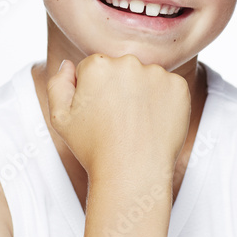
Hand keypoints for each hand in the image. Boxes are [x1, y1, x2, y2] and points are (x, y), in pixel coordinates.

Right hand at [46, 53, 191, 182]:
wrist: (133, 173)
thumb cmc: (95, 149)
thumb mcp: (60, 118)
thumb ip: (58, 84)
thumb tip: (68, 65)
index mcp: (97, 65)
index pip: (95, 68)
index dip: (94, 92)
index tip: (98, 112)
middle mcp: (128, 62)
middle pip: (121, 69)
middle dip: (118, 89)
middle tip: (117, 120)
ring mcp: (157, 74)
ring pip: (146, 78)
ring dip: (142, 93)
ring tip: (135, 123)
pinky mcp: (179, 87)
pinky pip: (169, 87)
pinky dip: (164, 101)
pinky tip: (153, 122)